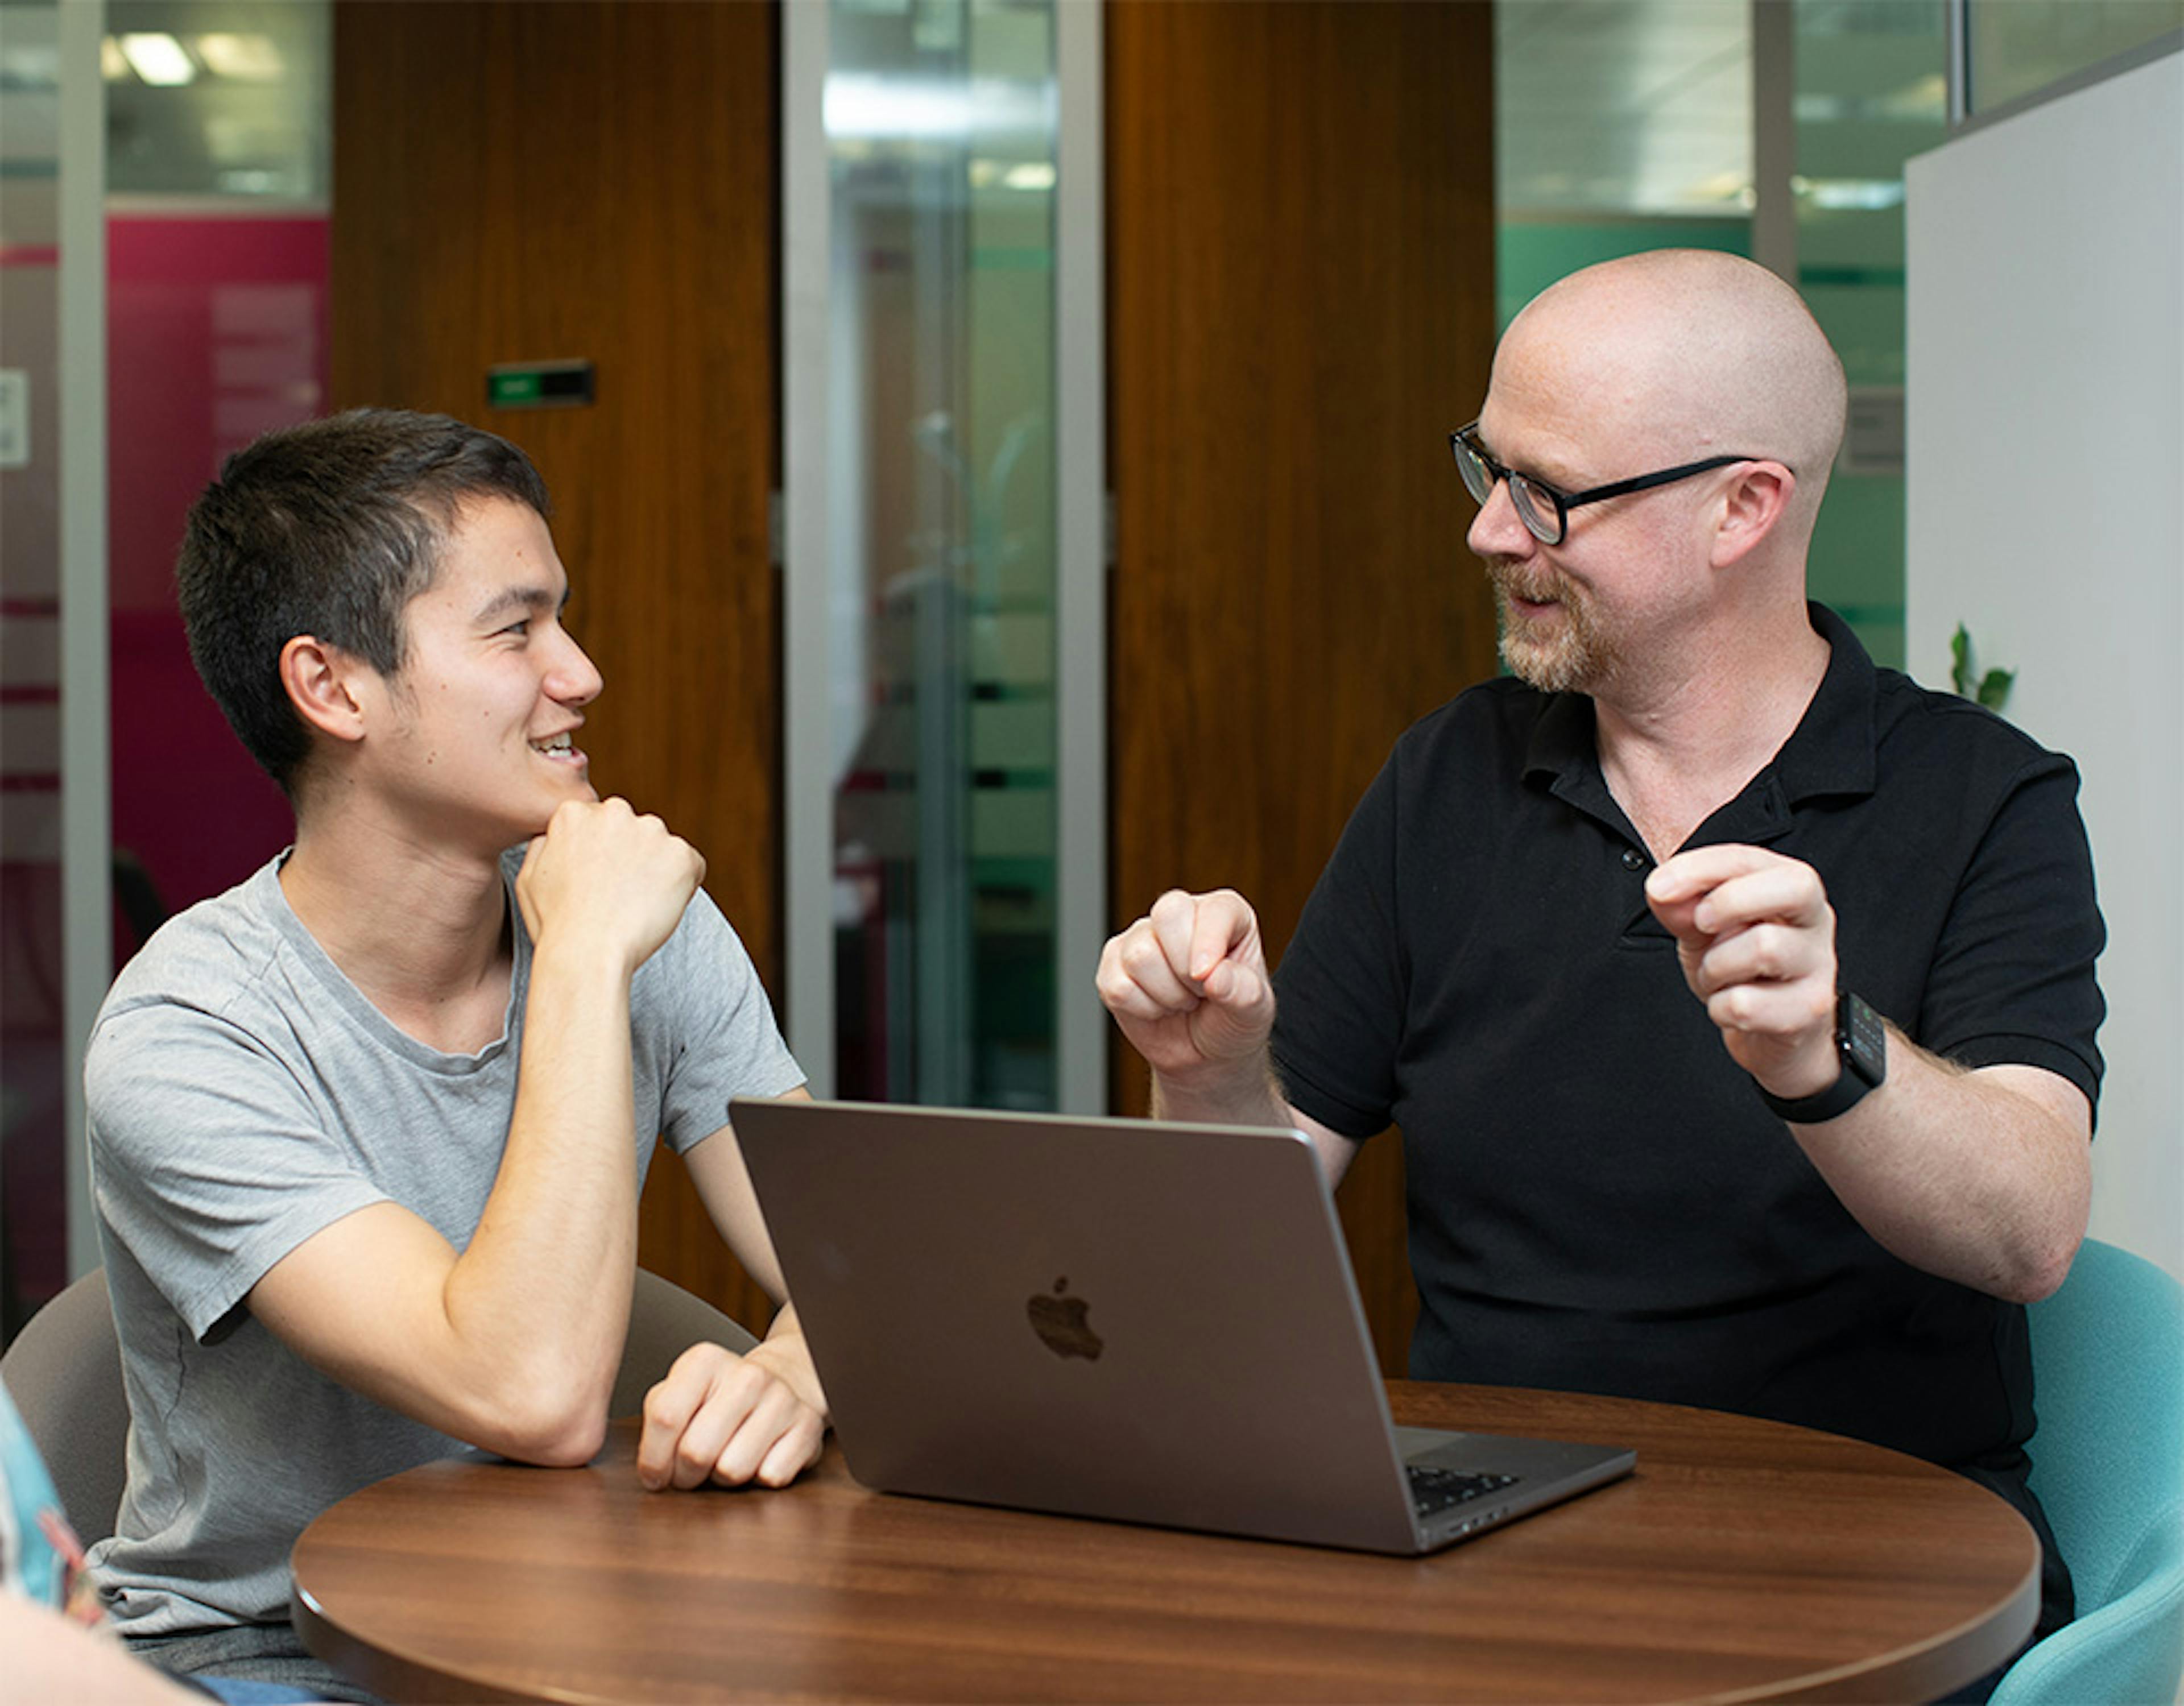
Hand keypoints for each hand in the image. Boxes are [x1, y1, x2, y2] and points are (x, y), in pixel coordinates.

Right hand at [516, 798, 704, 976]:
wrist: (588, 953)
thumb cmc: (556, 924)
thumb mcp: (529, 877)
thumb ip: (544, 845)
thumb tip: (556, 834)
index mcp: (575, 813)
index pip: (600, 824)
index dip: (602, 856)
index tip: (598, 881)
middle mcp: (615, 812)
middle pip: (632, 830)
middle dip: (631, 856)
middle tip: (619, 895)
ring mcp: (652, 831)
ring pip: (662, 847)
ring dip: (657, 870)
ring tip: (636, 905)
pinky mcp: (682, 855)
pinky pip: (690, 866)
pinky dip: (682, 886)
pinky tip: (658, 908)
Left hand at [635, 1335, 826, 1491]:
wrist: (784, 1381)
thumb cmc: (719, 1398)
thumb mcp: (680, 1394)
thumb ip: (658, 1421)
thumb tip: (652, 1472)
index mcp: (705, 1361)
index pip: (665, 1417)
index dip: (653, 1459)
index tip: (655, 1475)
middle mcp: (747, 1375)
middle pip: (696, 1451)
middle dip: (687, 1475)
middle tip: (691, 1470)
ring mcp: (781, 1399)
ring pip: (732, 1470)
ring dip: (723, 1478)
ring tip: (726, 1458)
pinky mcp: (808, 1426)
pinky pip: (770, 1477)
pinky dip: (760, 1478)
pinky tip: (758, 1457)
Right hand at [1095, 888, 1274, 1084]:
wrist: (1205, 1054)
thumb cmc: (1232, 1019)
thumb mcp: (1254, 1012)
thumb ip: (1243, 992)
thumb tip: (1215, 977)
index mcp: (1223, 913)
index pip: (1212, 910)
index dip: (1208, 943)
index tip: (1209, 980)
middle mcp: (1180, 916)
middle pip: (1167, 914)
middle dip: (1185, 969)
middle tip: (1201, 992)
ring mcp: (1141, 938)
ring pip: (1139, 955)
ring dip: (1167, 995)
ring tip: (1183, 1001)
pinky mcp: (1113, 965)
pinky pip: (1118, 986)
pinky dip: (1142, 1009)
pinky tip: (1158, 1008)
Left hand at [1644, 844, 1840, 1098]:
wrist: (1772, 1034)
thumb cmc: (1743, 970)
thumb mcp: (1704, 929)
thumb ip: (1681, 905)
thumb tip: (1661, 890)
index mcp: (1790, 887)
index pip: (1750, 859)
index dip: (1700, 868)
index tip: (1660, 886)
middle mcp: (1815, 920)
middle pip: (1791, 888)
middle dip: (1730, 902)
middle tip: (1702, 925)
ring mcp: (1819, 966)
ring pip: (1765, 947)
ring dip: (1717, 966)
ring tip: (1716, 976)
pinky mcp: (1808, 1010)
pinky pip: (1749, 1004)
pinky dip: (1720, 1008)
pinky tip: (1730, 1006)